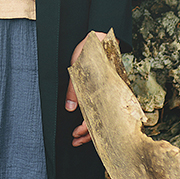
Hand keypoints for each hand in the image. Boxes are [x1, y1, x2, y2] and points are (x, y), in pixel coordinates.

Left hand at [65, 31, 105, 146]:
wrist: (100, 37)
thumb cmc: (90, 50)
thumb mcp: (78, 67)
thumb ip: (74, 88)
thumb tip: (70, 109)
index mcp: (106, 90)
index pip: (99, 116)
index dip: (87, 129)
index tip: (75, 134)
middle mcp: (110, 95)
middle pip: (103, 121)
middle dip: (88, 134)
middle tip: (75, 141)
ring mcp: (109, 95)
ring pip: (103, 118)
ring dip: (90, 129)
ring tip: (78, 138)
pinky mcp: (106, 92)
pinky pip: (102, 110)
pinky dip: (93, 118)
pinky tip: (85, 125)